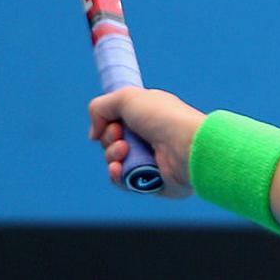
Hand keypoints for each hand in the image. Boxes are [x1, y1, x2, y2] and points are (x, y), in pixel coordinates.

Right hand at [87, 87, 205, 197]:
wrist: (186, 147)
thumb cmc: (163, 118)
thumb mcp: (127, 97)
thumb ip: (100, 107)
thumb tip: (94, 134)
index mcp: (148, 115)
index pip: (118, 120)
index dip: (109, 122)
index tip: (113, 121)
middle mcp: (150, 136)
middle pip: (112, 141)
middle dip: (109, 139)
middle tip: (121, 135)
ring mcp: (150, 160)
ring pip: (115, 162)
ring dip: (112, 156)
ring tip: (125, 152)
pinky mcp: (150, 182)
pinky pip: (123, 181)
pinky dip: (117, 176)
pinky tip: (119, 169)